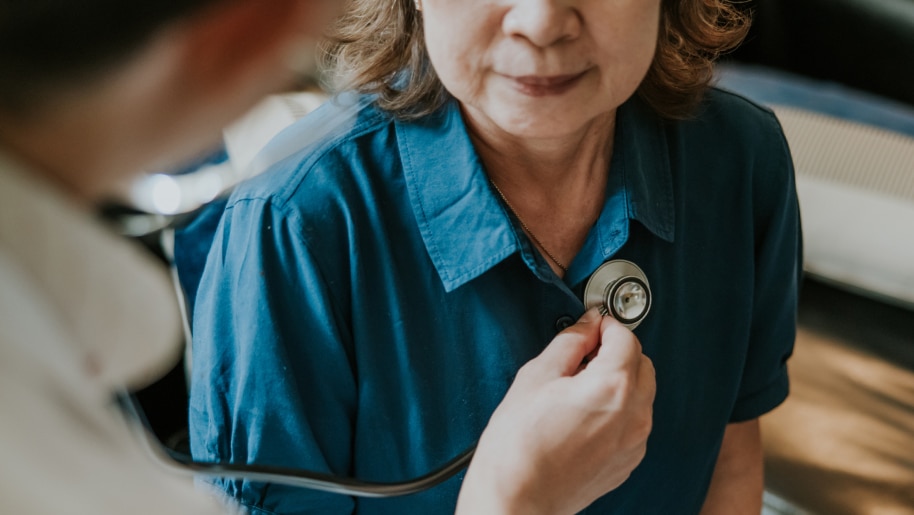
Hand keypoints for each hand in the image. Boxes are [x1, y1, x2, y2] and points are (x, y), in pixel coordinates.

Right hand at [456, 309, 655, 514]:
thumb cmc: (518, 445)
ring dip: (620, 381)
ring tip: (579, 390)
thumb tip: (586, 325)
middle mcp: (634, 415)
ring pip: (641, 393)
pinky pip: (634, 422)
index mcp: (613, 387)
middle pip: (642, 363)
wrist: (517, 498)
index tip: (590, 327)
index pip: (626, 338)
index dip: (605, 326)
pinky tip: (584, 416)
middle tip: (583, 356)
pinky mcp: (628, 461)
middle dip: (617, 352)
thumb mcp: (536, 376)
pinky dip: (619, 410)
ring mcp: (634, 442)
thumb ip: (569, 343)